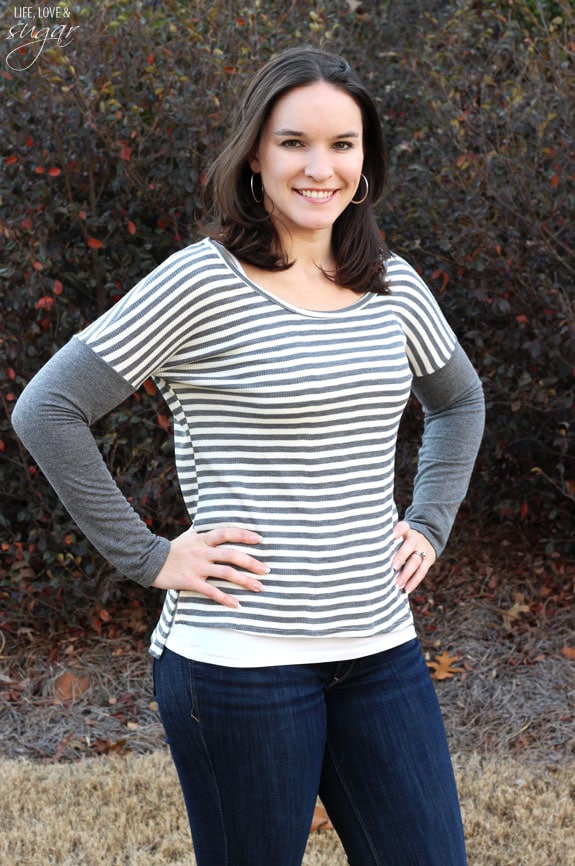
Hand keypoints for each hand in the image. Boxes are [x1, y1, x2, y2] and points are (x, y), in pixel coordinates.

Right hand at [151, 526, 267, 607]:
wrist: (148, 560)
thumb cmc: (173, 549)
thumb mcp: (189, 536)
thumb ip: (206, 533)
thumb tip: (223, 530)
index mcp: (203, 539)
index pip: (226, 532)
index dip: (244, 535)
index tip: (260, 539)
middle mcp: (202, 551)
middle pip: (231, 554)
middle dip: (251, 562)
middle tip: (266, 570)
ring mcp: (196, 567)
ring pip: (225, 573)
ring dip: (244, 581)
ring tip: (259, 587)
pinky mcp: (189, 581)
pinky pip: (211, 591)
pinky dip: (225, 598)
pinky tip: (237, 604)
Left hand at [392, 520, 435, 593]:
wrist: (426, 539)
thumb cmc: (402, 540)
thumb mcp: (398, 535)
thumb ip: (386, 542)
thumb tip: (366, 556)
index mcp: (405, 531)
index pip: (403, 526)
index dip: (399, 530)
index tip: (392, 536)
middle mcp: (415, 539)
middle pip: (410, 545)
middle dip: (402, 556)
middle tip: (393, 567)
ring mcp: (422, 550)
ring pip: (416, 561)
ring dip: (406, 573)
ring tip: (397, 584)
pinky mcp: (428, 561)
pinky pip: (422, 572)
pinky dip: (414, 581)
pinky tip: (406, 590)